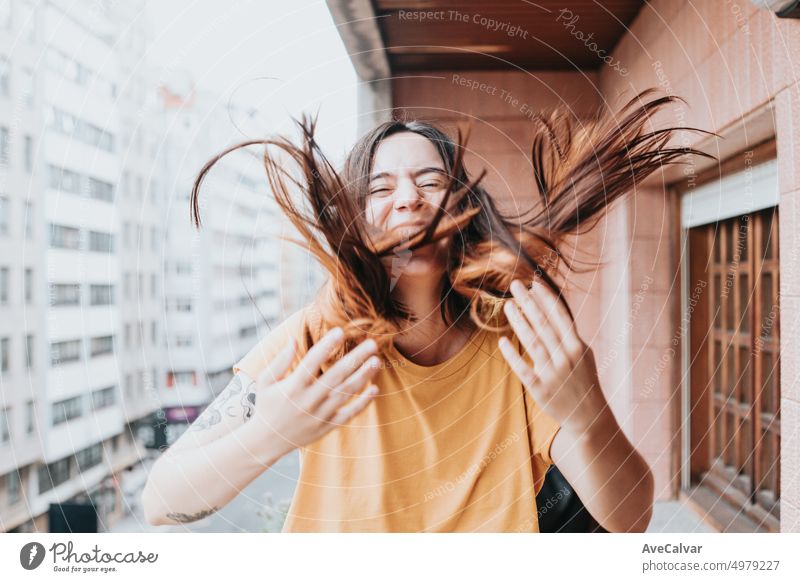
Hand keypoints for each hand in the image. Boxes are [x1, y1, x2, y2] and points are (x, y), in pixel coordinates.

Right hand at [249, 327, 381, 453]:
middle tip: (372, 344)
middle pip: (336, 376)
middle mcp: (308, 400)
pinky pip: (348, 414)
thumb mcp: (265, 381)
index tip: (340, 331)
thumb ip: (280, 360)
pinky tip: (375, 389)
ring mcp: (320, 415)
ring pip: (346, 393)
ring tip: (377, 361)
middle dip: (355, 358)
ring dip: (363, 376)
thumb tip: (293, 338)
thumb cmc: (267, 405)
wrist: (267, 441)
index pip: (312, 362)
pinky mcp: (327, 426)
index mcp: (292, 386)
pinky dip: (363, 403)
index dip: (326, 346)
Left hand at [498, 278, 606, 432]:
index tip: (534, 282)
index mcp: (577, 346)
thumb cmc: (582, 379)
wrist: (588, 415)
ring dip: (519, 322)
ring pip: (533, 342)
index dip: (546, 298)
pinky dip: (512, 355)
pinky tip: (502, 341)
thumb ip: (568, 333)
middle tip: (514, 285)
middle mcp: (566, 357)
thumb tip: (553, 308)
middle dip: (529, 302)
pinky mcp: (541, 389)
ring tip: (508, 306)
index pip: (560, 316)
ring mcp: (553, 373)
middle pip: (544, 324)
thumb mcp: (582, 354)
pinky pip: (523, 369)